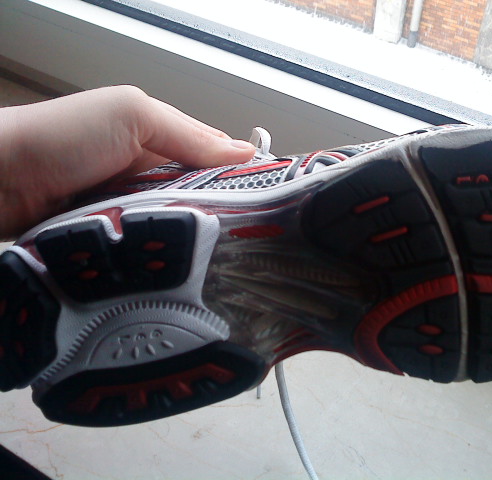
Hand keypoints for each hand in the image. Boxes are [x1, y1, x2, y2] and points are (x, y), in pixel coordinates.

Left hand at [0, 85, 255, 238]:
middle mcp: (149, 175)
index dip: (242, 175)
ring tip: (217, 254)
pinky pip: (152, 248)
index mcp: (159, 140)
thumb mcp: (132, 115)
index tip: (269, 199)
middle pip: (202, 199)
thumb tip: (245, 152)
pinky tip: (180, 264)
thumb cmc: (60, 137)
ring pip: (179, 228)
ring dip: (191, 237)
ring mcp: (133, 209)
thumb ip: (188, 134)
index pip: (215, 158)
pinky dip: (163, 254)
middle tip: (245, 235)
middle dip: (220, 213)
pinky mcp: (118, 239)